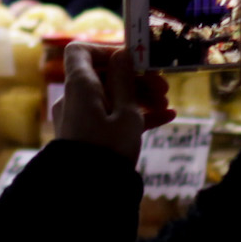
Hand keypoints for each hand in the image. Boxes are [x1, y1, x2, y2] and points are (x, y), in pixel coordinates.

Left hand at [55, 42, 174, 164]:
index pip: (80, 51)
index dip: (106, 49)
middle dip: (135, 78)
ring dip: (139, 97)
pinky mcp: (87, 134)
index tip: (133, 59)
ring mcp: (79, 117)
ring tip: (166, 105)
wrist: (88, 191)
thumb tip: (121, 54)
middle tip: (163, 87)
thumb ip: (125, 81)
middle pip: (103, 75)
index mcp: (79, 86)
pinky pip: (110, 117)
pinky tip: (165, 118)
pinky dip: (134, 115)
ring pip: (110, 96)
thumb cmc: (108, 148)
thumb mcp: (126, 113)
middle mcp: (74, 98)